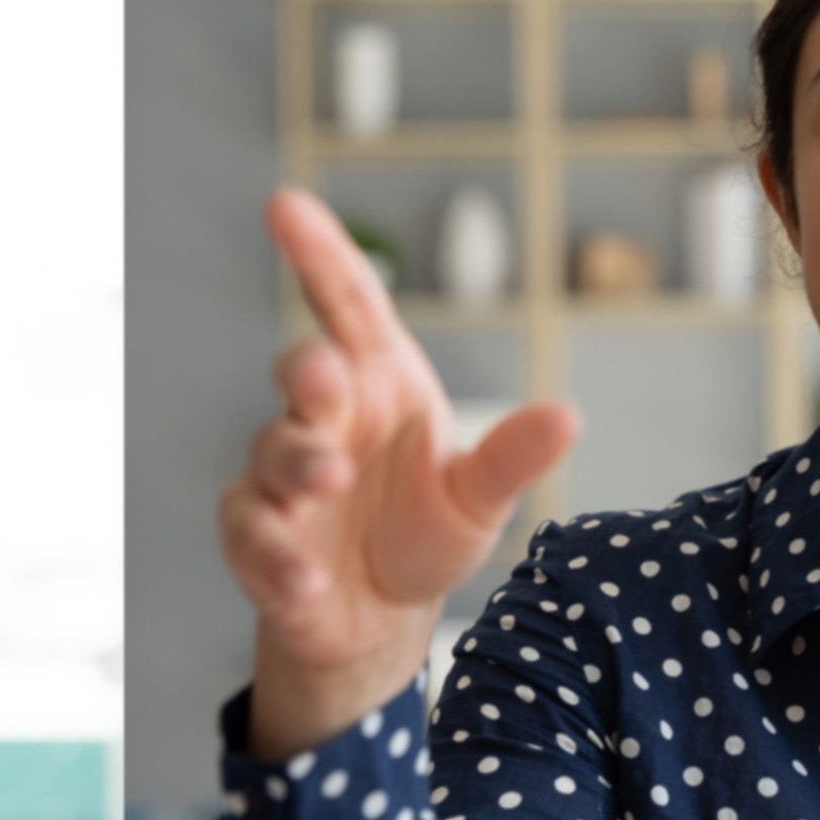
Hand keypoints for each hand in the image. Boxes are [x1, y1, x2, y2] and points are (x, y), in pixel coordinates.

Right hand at [227, 188, 582, 759]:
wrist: (379, 615)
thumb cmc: (424, 532)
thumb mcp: (478, 498)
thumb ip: (511, 458)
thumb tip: (568, 417)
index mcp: (376, 383)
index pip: (346, 303)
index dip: (316, 253)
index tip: (283, 204)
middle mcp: (323, 418)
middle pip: (302, 371)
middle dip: (308, 370)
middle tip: (326, 378)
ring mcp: (282, 475)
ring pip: (273, 450)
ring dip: (298, 462)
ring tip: (330, 481)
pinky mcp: (256, 537)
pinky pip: (251, 533)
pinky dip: (276, 558)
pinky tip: (306, 581)